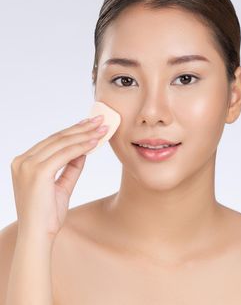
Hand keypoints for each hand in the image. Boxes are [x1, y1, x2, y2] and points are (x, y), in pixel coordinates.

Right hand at [10, 115, 107, 239]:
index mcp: (23, 163)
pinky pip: (65, 154)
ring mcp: (28, 165)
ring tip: (101, 129)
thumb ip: (70, 167)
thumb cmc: (47, 215)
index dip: (72, 131)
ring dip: (85, 134)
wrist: (38, 236)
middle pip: (57, 138)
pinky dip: (82, 147)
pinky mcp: (37, 171)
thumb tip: (84, 151)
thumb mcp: (61, 186)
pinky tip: (94, 142)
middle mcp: (22, 160)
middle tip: (99, 120)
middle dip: (81, 128)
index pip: (51, 141)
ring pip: (62, 143)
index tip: (88, 124)